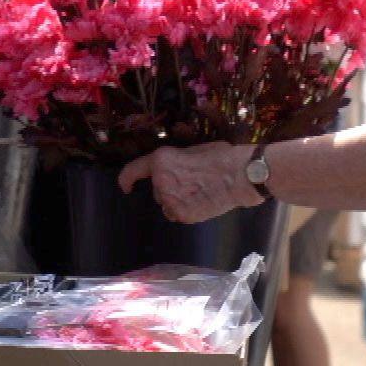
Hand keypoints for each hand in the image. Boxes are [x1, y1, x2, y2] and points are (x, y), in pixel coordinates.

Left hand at [117, 141, 261, 223]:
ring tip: (199, 193)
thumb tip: (175, 168)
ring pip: (167, 204)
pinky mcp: (181, 214)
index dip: (127, 179)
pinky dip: (186, 211)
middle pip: (158, 190)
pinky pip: (178, 214)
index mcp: (160, 160)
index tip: (126, 186)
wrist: (239, 175)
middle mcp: (160, 181)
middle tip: (191, 183)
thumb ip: (175, 162)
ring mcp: (169, 200)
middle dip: (169, 188)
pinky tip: (201, 203)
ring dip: (177, 200)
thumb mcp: (192, 151)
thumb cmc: (220, 157)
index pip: (133, 171)